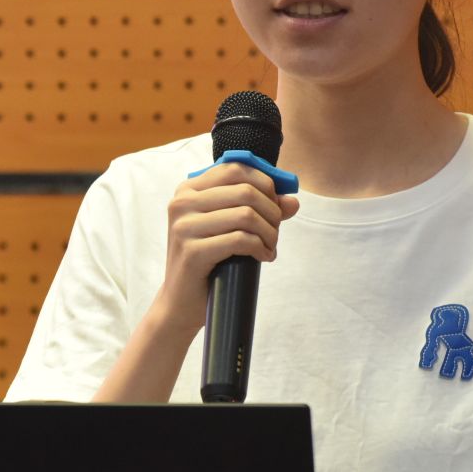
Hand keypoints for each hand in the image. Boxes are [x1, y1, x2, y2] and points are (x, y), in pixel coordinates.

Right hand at [148, 163, 301, 340]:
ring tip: (270, 246)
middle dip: (271, 211)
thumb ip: (259, 209)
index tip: (276, 205)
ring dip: (269, 233)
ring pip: (246, 215)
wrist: (180, 303)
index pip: (236, 169)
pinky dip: (260, 248)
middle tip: (275, 232)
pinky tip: (263, 257)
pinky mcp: (191, 251)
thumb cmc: (208, 262)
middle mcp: (182, 203)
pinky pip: (240, 240)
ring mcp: (184, 226)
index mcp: (188, 190)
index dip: (265, 183)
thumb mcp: (231, 229)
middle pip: (245, 191)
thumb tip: (292, 201)